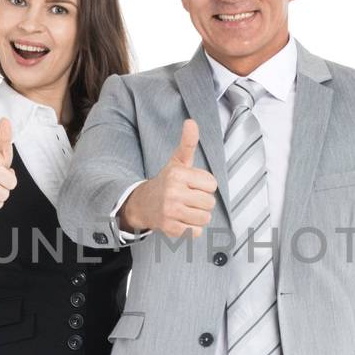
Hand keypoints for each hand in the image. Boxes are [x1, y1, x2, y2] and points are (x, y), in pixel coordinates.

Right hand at [118, 119, 216, 236]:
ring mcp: (170, 211)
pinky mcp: (169, 228)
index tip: (191, 185)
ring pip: (205, 218)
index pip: (212, 184)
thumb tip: (191, 122)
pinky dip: (191, 229)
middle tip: (187, 198)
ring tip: (185, 209)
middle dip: (202, 202)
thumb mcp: (177, 161)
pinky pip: (196, 232)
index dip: (204, 186)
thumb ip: (188, 143)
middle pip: (210, 203)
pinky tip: (180, 220)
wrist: (142, 204)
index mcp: (178, 174)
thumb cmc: (167, 182)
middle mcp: (173, 192)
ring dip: (198, 216)